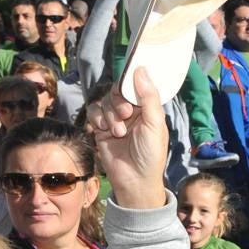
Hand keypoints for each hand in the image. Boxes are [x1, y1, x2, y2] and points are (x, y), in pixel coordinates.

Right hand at [86, 69, 168, 208]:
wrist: (134, 179)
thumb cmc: (150, 154)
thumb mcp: (155, 123)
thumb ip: (149, 96)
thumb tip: (141, 69)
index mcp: (147, 108)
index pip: (135, 85)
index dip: (130, 85)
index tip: (129, 89)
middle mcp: (131, 111)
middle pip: (117, 91)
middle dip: (118, 101)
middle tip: (126, 115)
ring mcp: (115, 119)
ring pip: (104, 100)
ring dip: (109, 113)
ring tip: (119, 131)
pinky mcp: (100, 128)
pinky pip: (93, 111)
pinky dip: (97, 118)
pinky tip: (104, 130)